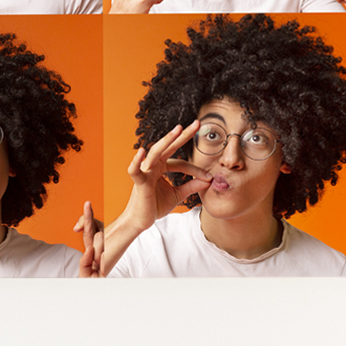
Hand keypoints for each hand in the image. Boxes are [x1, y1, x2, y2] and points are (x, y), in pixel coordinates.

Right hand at [86, 123, 195, 270]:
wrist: (141, 221)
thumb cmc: (155, 206)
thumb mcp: (178, 194)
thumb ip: (192, 186)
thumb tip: (210, 180)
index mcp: (161, 167)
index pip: (181, 163)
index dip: (196, 170)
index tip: (209, 177)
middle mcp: (153, 165)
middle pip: (169, 147)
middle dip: (183, 135)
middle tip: (197, 123)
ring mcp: (145, 171)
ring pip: (156, 152)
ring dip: (167, 140)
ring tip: (178, 130)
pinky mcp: (139, 182)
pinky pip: (135, 170)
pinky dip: (137, 161)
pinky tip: (142, 151)